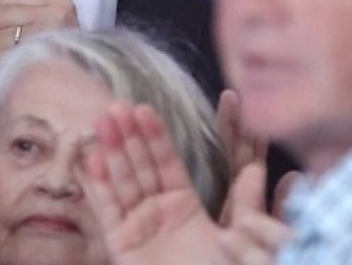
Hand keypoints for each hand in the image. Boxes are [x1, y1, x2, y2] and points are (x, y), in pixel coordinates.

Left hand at [0, 0, 78, 69]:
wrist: (79, 91)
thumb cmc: (63, 54)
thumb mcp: (45, 21)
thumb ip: (10, 10)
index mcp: (59, 6)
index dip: (3, 13)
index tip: (16, 26)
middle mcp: (51, 21)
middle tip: (14, 46)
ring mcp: (38, 42)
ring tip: (16, 59)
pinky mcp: (25, 64)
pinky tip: (14, 69)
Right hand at [82, 103, 289, 264]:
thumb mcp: (238, 240)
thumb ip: (246, 205)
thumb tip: (259, 170)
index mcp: (185, 209)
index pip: (168, 164)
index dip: (155, 137)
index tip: (144, 109)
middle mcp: (158, 214)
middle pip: (141, 168)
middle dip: (128, 137)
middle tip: (116, 105)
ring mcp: (137, 228)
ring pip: (122, 183)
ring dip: (111, 151)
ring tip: (102, 120)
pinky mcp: (120, 245)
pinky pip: (108, 211)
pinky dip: (99, 186)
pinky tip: (92, 159)